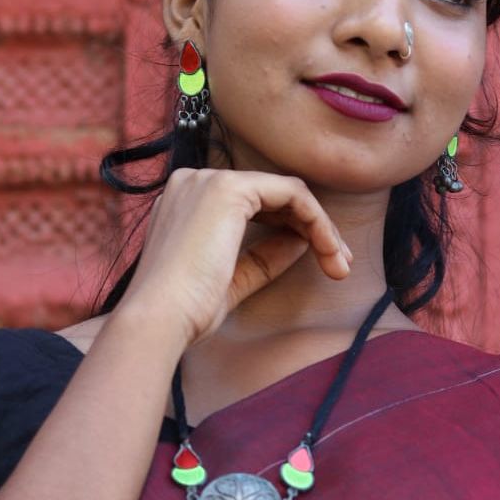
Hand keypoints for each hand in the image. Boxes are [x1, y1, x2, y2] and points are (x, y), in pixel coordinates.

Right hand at [115, 168, 351, 344]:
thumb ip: (263, 256)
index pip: (256, 204)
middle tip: (340, 265)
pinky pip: (292, 195)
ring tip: (340, 264)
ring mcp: (210, 181)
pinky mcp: (229, 189)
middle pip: (275, 195)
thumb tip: (301, 240)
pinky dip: (317, 221)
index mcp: (188, 203)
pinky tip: (329, 249)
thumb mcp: (233, 279)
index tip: (323, 263)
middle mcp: (196, 182)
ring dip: (321, 228)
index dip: (293, 229)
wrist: (159, 318)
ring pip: (288, 193)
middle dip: (315, 228)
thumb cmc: (186, 310)